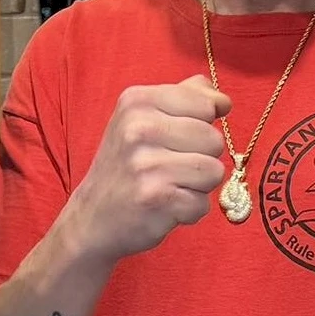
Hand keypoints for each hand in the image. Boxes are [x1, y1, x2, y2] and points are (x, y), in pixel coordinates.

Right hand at [62, 75, 230, 265]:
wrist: (91, 217)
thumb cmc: (125, 166)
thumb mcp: (141, 119)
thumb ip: (184, 98)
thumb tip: (223, 99)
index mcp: (137, 101)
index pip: (207, 104)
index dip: (203, 126)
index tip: (178, 139)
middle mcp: (139, 128)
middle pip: (214, 140)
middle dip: (201, 158)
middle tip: (168, 167)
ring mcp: (146, 164)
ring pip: (214, 171)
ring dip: (198, 186)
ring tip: (168, 186)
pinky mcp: (156, 198)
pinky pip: (202, 204)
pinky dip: (189, 211)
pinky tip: (163, 206)